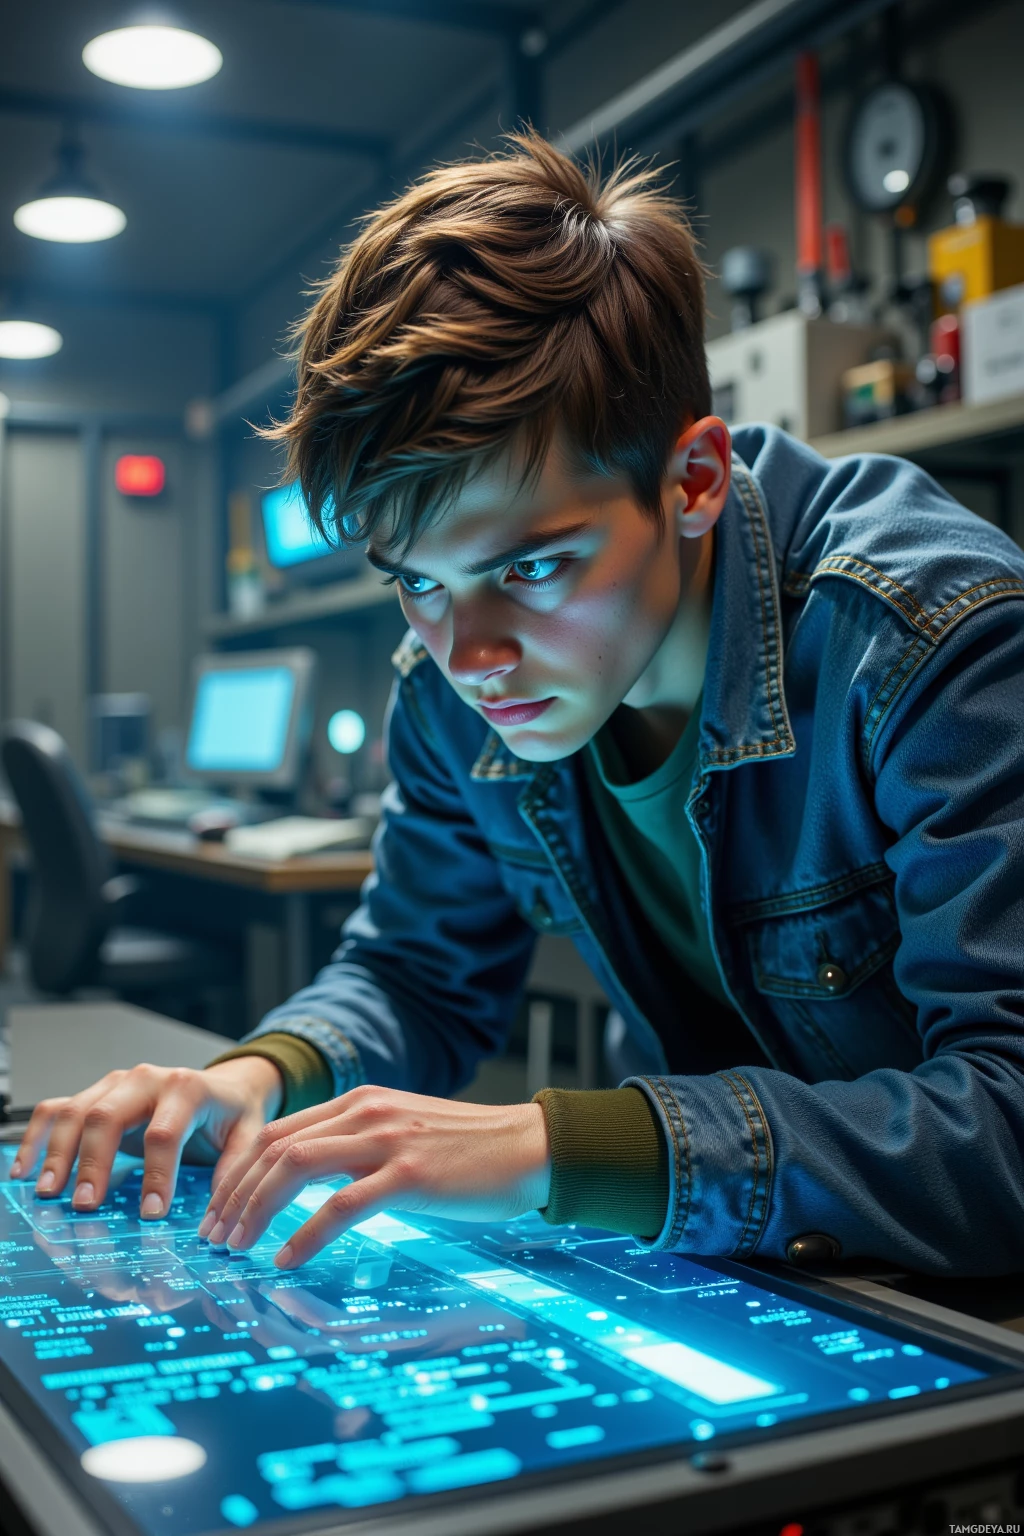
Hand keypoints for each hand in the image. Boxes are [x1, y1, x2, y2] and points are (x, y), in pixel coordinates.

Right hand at [9, 1058, 282, 1219]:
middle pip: (108, 1116)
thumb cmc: (232, 1112)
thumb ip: (236, 1168)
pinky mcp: (96, 1094)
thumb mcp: (249, 1134)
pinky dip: (37, 1137)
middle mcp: (146, 1080)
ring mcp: (116, 1084)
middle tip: (86, 1205)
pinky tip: (24, 1170)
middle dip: (93, 1162)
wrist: (224, 1085)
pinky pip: (58, 1110)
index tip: (151, 1214)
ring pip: (77, 1112)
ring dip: (59, 1154)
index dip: (157, 1175)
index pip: (164, 1133)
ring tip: (49, 1193)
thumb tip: (221, 1212)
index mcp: (187, 1089)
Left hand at [200, 1085, 551, 1269]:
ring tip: (236, 1248)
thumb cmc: (472, 1151)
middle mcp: (366, 1112)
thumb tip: (316, 1184)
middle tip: (212, 1236)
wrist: (531, 1146)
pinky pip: (340, 1205)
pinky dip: (304, 1234)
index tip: (219, 1209)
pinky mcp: (409, 1174)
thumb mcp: (406, 1133)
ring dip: (255, 1211)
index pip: (278, 1131)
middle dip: (233, 1194)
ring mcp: (387, 1141)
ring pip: (295, 1168)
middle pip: (275, 1148)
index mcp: (361, 1102)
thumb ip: (361, 1146)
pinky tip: (286, 1259)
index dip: (239, 1172)